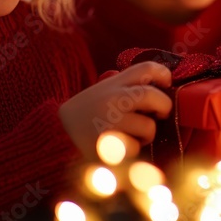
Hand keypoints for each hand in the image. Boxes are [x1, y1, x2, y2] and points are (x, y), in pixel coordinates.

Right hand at [58, 61, 172, 159]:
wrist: (53, 136)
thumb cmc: (84, 116)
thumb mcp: (101, 93)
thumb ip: (125, 88)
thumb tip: (160, 87)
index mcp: (113, 84)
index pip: (146, 68)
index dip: (163, 74)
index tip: (166, 83)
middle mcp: (112, 98)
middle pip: (153, 96)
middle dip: (164, 107)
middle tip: (160, 114)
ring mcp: (109, 121)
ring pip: (148, 127)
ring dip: (146, 135)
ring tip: (132, 137)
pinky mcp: (107, 144)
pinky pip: (135, 148)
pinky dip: (131, 152)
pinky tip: (118, 150)